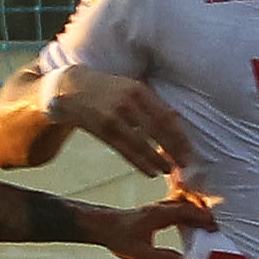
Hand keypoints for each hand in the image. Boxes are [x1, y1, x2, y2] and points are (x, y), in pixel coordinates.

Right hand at [41, 66, 197, 177]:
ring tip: (168, 170)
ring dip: (157, 159)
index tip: (190, 149)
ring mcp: (113, 116)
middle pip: (156, 130)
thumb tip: (178, 117)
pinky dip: (140, 163)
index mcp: (138, 89)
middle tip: (185, 163)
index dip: (179, 135)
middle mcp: (127, 101)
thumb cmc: (107, 89)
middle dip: (173, 149)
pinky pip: (125, 150)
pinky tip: (151, 172)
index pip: (165, 116)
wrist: (69, 88)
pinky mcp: (102, 129)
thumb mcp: (130, 87)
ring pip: (141, 143)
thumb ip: (153, 101)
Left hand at [79, 190, 209, 258]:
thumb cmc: (119, 238)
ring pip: (184, 205)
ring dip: (197, 213)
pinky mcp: (156, 210)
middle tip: (218, 227)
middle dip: (205, 215)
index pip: (187, 212)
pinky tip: (192, 223)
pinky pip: (178, 208)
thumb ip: (163, 257)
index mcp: (159, 215)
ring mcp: (159, 207)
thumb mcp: (140, 253)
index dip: (203, 219)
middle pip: (189, 206)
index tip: (216, 227)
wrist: (102, 225)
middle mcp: (161, 207)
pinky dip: (189, 213)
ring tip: (209, 225)